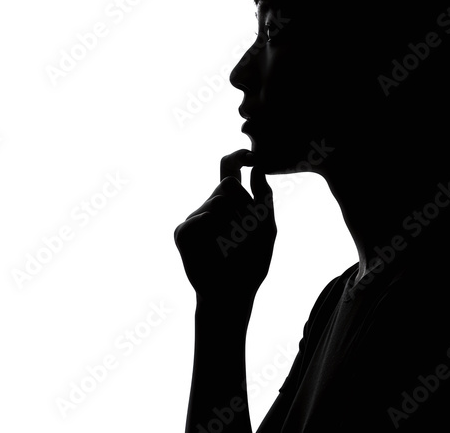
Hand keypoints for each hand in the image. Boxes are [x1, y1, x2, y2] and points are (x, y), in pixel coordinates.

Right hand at [174, 149, 275, 306]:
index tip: (251, 155)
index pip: (230, 167)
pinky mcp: (183, 233)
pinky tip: (216, 245)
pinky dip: (210, 230)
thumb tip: (258, 169)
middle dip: (244, 204)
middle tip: (249, 231)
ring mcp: (195, 218)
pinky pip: (197, 220)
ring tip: (235, 246)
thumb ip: (263, 199)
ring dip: (233, 224)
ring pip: (216, 201)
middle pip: (227, 184)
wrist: (233, 294)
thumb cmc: (252, 262)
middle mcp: (211, 205)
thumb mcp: (266, 229)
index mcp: (232, 202)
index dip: (239, 155)